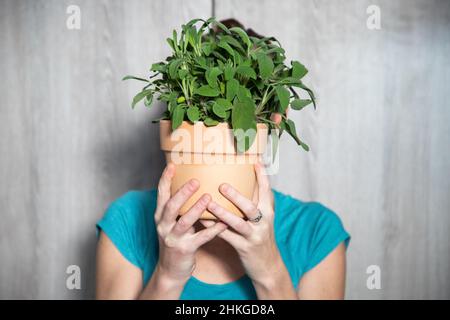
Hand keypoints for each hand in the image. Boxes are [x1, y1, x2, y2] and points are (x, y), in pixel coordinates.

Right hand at [154, 163, 227, 285]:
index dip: (165, 179)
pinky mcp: (185, 250)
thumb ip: (179, 207)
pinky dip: (213, 229)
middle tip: (196, 180)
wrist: (171, 270)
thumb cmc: (176, 240)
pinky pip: (201, 238)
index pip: (161, 194)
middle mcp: (164, 226)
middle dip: (183, 193)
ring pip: (184, 221)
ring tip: (209, 197)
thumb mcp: (172, 222)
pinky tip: (223, 222)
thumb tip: (193, 183)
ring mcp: (173, 238)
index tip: (172, 165)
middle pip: (171, 206)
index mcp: (160, 216)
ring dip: (196, 209)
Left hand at [202, 162, 283, 288]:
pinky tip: (202, 220)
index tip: (254, 162)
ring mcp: (253, 236)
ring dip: (222, 213)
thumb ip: (256, 201)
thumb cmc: (261, 236)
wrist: (268, 266)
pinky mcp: (243, 248)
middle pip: (251, 207)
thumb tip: (246, 179)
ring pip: (237, 223)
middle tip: (222, 185)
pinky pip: (226, 236)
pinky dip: (214, 228)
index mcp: (268, 212)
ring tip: (209, 204)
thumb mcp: (263, 218)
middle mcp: (263, 223)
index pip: (267, 191)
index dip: (261, 177)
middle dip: (236, 196)